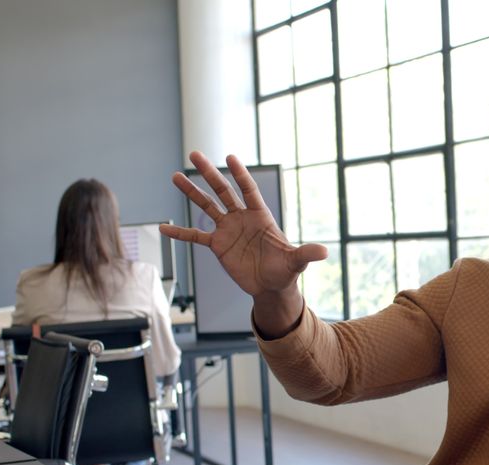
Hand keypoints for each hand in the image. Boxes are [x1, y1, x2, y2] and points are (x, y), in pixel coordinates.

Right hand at [160, 152, 326, 335]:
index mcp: (260, 216)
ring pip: (207, 206)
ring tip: (175, 176)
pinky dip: (180, 234)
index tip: (230, 157)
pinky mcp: (218, 246)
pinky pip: (196, 237)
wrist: (271, 286)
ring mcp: (228, 230)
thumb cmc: (285, 270)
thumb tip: (325, 252)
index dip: (240, 174)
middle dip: (209, 173)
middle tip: (195, 154)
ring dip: (191, 192)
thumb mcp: (295, 262)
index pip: (248, 190)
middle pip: (223, 190)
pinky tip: (163, 228)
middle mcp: (241, 218)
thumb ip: (306, 253)